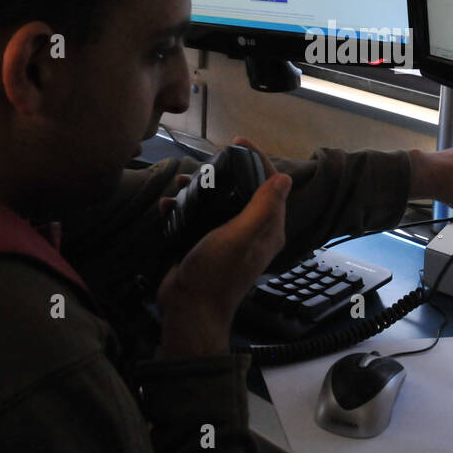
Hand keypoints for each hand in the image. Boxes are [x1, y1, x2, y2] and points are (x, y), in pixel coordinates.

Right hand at [155, 138, 290, 358]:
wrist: (188, 310)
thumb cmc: (216, 273)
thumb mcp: (240, 236)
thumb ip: (263, 207)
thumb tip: (285, 177)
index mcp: (268, 230)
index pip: (270, 185)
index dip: (257, 160)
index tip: (236, 143)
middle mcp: (252, 232)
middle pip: (243, 189)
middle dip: (224, 172)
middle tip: (205, 162)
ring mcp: (228, 239)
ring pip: (218, 201)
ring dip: (199, 188)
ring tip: (180, 184)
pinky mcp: (205, 244)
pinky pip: (198, 217)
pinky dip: (183, 207)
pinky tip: (167, 205)